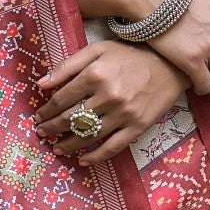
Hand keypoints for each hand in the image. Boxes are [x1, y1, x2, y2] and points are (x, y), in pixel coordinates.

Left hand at [36, 40, 187, 165]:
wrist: (170, 65)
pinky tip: (82, 159)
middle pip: (71, 119)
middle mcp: (108, 96)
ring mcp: (124, 114)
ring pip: (88, 135)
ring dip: (68, 144)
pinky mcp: (138, 127)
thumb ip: (68, 65)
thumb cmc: (129, 55)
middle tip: (42, 132)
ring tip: (56, 148)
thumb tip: (41, 84)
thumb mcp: (97, 49)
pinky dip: (95, 156)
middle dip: (52, 128)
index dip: (46, 110)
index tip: (38, 116)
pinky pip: (112, 147)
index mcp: (95, 74)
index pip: (62, 99)